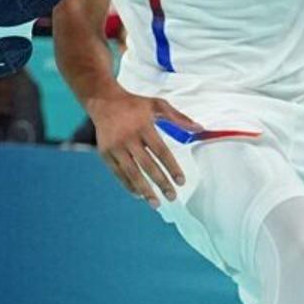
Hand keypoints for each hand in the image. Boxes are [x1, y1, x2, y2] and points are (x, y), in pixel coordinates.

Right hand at [87, 87, 185, 204]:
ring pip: (132, 172)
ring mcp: (115, 147)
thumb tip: (199, 128)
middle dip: (161, 182)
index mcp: (143, 126)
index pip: (161, 151)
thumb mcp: (157, 105)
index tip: (181, 181)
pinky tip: (138, 194)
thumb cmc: (134, 104)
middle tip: (172, 197)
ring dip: (144, 189)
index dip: (172, 167)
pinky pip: (118, 173)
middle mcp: (128, 138)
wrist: (104, 101)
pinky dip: (128, 185)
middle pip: (147, 165)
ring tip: (155, 203)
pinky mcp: (105, 153)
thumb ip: (178, 117)